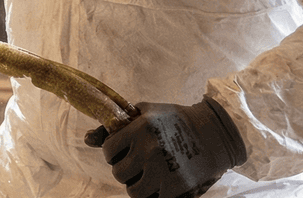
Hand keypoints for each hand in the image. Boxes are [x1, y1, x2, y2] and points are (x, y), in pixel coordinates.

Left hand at [86, 98, 247, 197]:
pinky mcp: (177, 187)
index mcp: (140, 128)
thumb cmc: (174, 120)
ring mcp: (163, 170)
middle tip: (137, 163)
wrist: (215, 133)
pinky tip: (161, 182)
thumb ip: (116, 125)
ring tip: (148, 174)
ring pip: (133, 190)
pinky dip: (154, 194)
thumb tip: (87, 139)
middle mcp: (149, 150)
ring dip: (137, 184)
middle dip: (125, 169)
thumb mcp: (144, 113)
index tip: (124, 150)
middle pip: (118, 173)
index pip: (109, 150)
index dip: (114, 151)